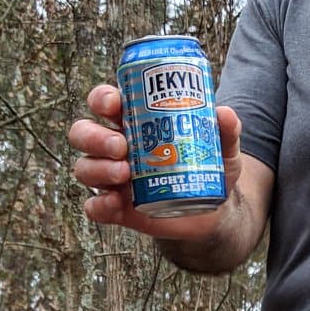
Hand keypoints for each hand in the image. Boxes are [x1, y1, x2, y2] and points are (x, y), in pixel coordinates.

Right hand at [70, 85, 239, 238]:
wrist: (213, 212)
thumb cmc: (209, 167)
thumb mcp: (222, 148)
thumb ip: (226, 131)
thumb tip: (224, 114)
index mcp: (134, 122)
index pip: (105, 102)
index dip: (102, 98)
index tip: (115, 104)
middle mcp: (116, 147)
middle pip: (84, 133)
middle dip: (94, 137)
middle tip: (121, 146)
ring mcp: (113, 178)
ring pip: (84, 167)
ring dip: (97, 168)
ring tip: (124, 173)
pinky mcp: (117, 208)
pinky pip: (94, 206)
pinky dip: (98, 205)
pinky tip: (115, 202)